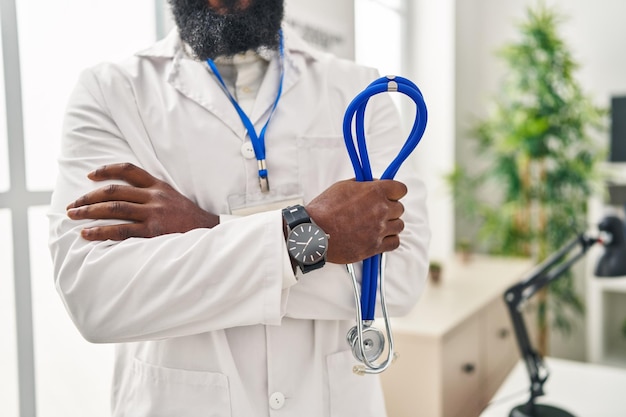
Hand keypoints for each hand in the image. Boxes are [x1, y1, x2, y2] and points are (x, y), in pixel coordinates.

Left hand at [66, 163, 218, 240]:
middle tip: (72, 204)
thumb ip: (153, 193)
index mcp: (158, 185)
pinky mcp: (154, 231)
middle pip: (114, 191)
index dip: (106, 170)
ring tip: (73, 216)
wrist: (210, 233)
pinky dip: (101, 231)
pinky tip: (87, 234)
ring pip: (114, 209)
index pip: (128, 170)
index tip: (90, 176)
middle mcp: (155, 196)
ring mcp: (154, 213)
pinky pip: (121, 230)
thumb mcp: (173, 197)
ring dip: (89, 212)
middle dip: (89, 197)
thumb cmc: (189, 218)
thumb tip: (126, 195)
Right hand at [305, 179, 406, 264]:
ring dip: (390, 225)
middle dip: (390, 208)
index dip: (395, 192)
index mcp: (375, 192)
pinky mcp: (375, 246)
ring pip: (399, 226)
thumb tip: (372, 184)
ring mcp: (380, 229)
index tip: (390, 195)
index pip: (401, 189)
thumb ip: (362, 184)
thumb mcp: (342, 187)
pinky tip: (379, 237)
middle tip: (377, 211)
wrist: (314, 233)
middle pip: (400, 208)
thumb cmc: (324, 210)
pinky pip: (395, 242)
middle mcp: (381, 210)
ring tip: (377, 225)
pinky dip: (389, 240)